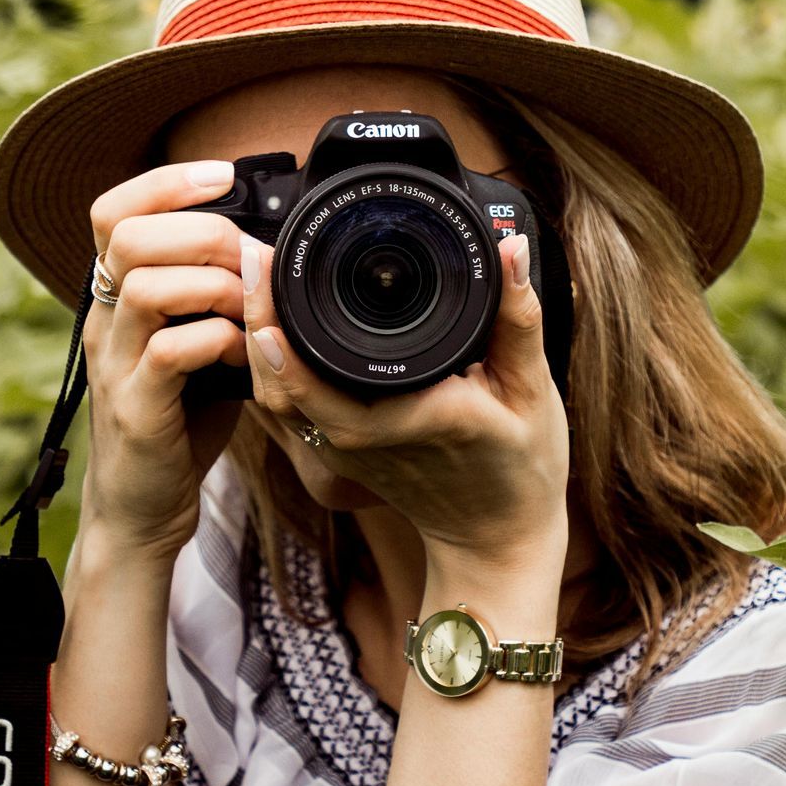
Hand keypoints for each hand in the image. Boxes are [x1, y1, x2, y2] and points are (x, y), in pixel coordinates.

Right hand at [79, 159, 250, 560]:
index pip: (111, 211)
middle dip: (202, 231)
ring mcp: (113, 365)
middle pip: (127, 235)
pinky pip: (170, 351)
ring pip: (145, 285)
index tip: (222, 175)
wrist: (142, 508)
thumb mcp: (196, 343)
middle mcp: (103, 322)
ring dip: (214, 285)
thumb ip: (217, 298)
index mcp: (115, 298)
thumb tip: (273, 252)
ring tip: (249, 308)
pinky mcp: (135, 409)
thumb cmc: (178, 420)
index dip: (164, 182)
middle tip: (250, 258)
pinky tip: (242, 356)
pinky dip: (218, 341)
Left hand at [240, 232, 569, 570]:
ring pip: (274, 399)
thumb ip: (518, 316)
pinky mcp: (338, 455)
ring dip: (255, 339)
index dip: (283, 337)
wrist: (496, 538)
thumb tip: (509, 247)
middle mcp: (365, 441)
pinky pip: (288, 409)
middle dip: (256, 317)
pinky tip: (270, 322)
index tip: (269, 272)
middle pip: (281, 385)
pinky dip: (270, 366)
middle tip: (253, 254)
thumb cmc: (522, 467)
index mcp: (412, 420)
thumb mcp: (533, 390)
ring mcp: (345, 453)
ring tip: (255, 276)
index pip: (324, 385)